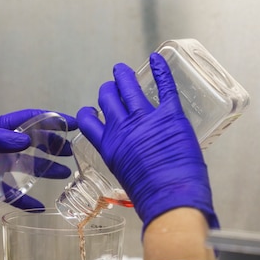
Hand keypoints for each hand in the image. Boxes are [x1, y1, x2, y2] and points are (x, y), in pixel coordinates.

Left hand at [0, 109, 75, 218]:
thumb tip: (26, 140)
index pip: (27, 120)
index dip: (50, 119)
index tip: (72, 123)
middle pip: (30, 143)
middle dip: (51, 145)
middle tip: (71, 151)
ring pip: (24, 167)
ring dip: (43, 170)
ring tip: (64, 175)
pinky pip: (9, 192)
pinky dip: (23, 199)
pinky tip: (38, 208)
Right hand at [76, 53, 218, 230]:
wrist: (170, 199)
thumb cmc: (150, 198)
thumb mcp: (126, 178)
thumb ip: (126, 160)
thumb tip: (135, 158)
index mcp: (109, 146)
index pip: (88, 121)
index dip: (89, 113)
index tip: (92, 110)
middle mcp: (122, 128)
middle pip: (107, 98)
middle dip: (109, 91)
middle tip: (113, 86)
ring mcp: (145, 119)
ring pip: (128, 87)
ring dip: (124, 76)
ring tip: (124, 71)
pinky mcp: (170, 115)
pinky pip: (164, 86)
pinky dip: (160, 69)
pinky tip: (157, 59)